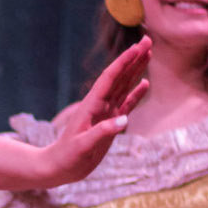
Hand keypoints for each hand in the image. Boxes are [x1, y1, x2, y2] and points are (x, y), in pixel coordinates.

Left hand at [39, 38, 149, 185]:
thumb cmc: (67, 157)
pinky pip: (126, 104)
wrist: (58, 168)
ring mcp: (105, 112)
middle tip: (148, 40)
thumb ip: (102, 132)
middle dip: (134, 58)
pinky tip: (145, 84)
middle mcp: (100, 104)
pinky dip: (136, 94)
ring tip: (149, 54)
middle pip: (119, 76)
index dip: (124, 62)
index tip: (137, 47)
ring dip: (136, 70)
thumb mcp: (82, 146)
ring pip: (124, 86)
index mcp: (92, 105)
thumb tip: (124, 120)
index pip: (110, 78)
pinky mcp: (110, 123)